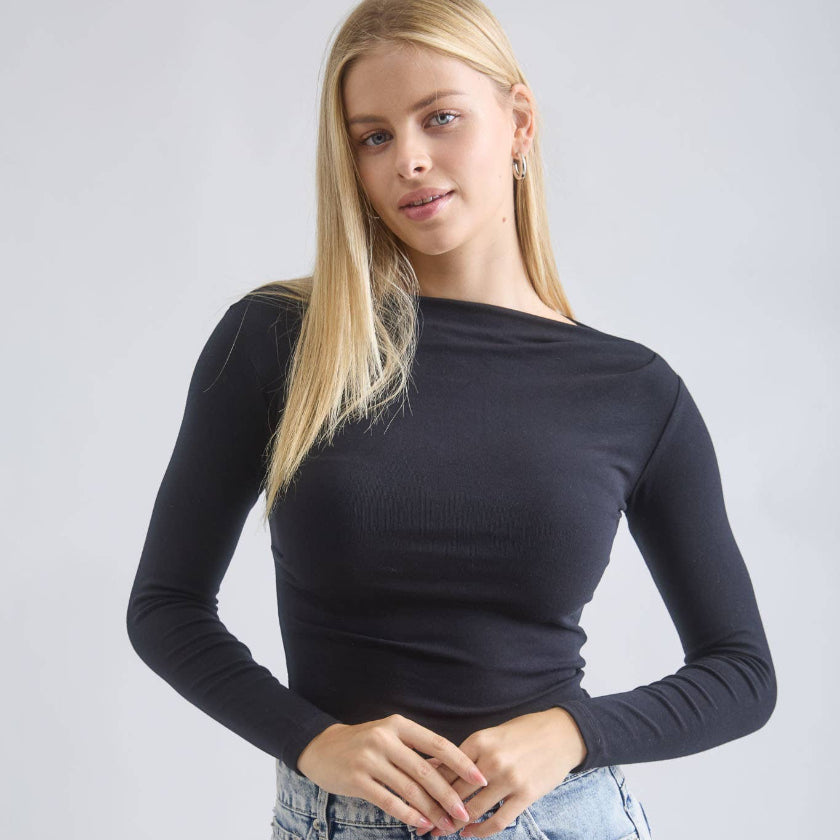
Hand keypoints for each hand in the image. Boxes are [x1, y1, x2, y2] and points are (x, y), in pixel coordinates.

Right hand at [296, 714, 489, 833]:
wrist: (322, 748)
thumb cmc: (364, 743)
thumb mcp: (390, 737)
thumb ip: (415, 750)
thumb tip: (450, 773)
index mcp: (398, 725)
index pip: (437, 744)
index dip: (461, 762)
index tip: (480, 778)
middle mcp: (385, 739)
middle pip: (426, 771)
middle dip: (449, 795)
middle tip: (466, 813)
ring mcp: (370, 759)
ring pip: (409, 789)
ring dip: (432, 810)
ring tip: (447, 825)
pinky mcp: (357, 780)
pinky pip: (389, 801)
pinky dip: (409, 814)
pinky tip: (422, 823)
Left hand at [418, 709, 587, 837]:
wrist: (561, 733)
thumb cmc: (522, 732)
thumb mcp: (491, 735)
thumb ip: (465, 753)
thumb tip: (433, 766)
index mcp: (480, 741)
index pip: (447, 769)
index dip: (428, 788)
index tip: (414, 801)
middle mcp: (492, 761)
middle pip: (456, 791)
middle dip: (436, 810)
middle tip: (422, 826)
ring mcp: (509, 779)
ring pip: (474, 809)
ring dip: (455, 824)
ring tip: (441, 832)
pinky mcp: (526, 795)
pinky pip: (499, 819)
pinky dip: (481, 830)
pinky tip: (470, 834)